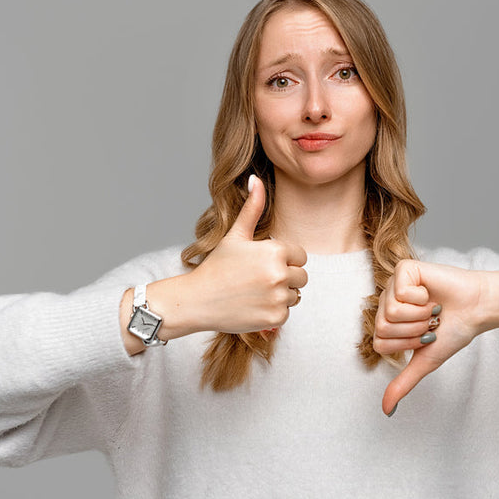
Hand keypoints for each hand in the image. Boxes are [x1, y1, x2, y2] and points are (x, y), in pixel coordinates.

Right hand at [175, 175, 307, 334]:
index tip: (261, 264)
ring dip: (280, 294)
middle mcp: (279, 274)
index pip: (300, 256)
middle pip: (301, 276)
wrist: (197, 300)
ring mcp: (278, 298)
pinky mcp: (275, 319)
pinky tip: (253, 305)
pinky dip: (273, 311)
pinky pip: (286, 312)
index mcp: (275, 251)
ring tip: (255, 292)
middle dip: (284, 277)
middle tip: (257, 279)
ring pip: (295, 295)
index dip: (283, 259)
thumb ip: (252, 208)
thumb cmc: (217, 266)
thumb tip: (255, 179)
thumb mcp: (236, 235)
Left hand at [374, 260, 485, 415]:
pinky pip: (400, 292)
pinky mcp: (405, 269)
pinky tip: (432, 293)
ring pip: (391, 311)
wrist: (477, 309)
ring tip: (433, 308)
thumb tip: (386, 410)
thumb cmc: (453, 330)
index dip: (407, 345)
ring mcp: (394, 285)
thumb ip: (403, 382)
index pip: (381, 343)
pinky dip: (422, 298)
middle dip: (414, 331)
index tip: (426, 337)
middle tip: (431, 322)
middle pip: (383, 328)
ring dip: (420, 315)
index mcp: (388, 323)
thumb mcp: (426, 361)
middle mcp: (387, 303)